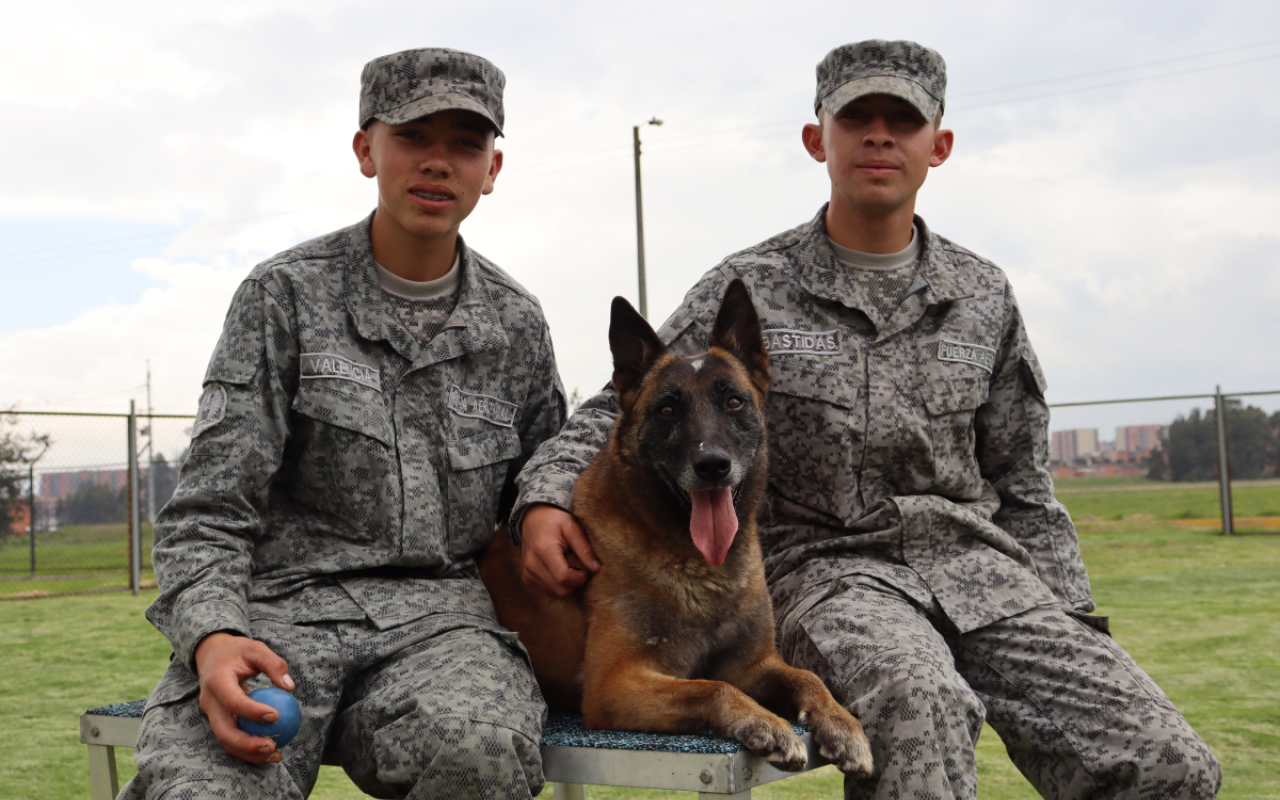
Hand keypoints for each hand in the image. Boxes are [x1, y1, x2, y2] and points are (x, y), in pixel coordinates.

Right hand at [194, 632, 294, 763]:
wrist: (211, 654)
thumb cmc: (238, 651)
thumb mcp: (256, 649)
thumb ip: (273, 664)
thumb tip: (289, 687)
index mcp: (217, 681)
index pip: (233, 702)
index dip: (253, 712)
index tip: (276, 716)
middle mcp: (210, 702)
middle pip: (223, 731)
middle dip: (247, 744)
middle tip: (273, 746)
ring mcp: (212, 714)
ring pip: (226, 741)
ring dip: (248, 753)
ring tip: (275, 755)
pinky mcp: (219, 720)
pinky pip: (231, 739)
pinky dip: (248, 749)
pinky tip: (270, 751)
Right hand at [520, 504, 600, 597]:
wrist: (533, 518)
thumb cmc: (555, 521)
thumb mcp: (573, 528)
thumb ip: (585, 549)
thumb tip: (596, 568)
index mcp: (544, 550)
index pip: (564, 577)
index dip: (580, 578)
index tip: (586, 569)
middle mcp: (532, 564)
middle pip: (561, 590)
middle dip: (576, 583)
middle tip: (579, 567)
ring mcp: (528, 573)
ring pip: (556, 593)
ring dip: (567, 584)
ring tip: (569, 566)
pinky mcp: (527, 578)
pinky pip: (548, 591)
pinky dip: (558, 585)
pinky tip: (560, 570)